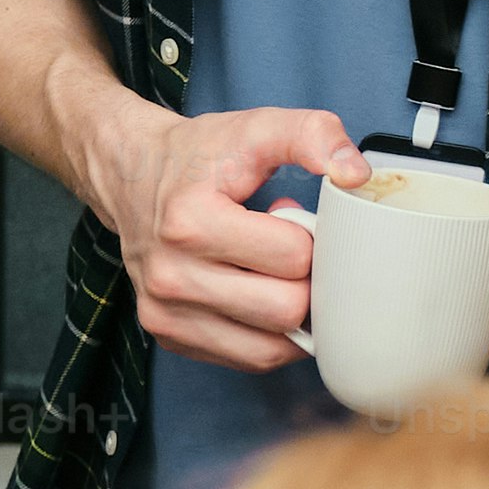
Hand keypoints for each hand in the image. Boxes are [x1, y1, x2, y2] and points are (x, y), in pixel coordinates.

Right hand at [70, 98, 365, 371]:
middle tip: (287, 252)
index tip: (291, 221)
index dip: (308, 238)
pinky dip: (268, 335)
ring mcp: (164, 314)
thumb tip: (357, 175)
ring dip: (288, 313)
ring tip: (272, 275)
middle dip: (302, 281)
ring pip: (272, 348)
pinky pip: (248, 359)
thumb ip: (311, 134)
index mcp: (189, 222)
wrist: (130, 176)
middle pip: (286, 310)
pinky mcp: (166, 337)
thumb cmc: (197, 157)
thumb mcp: (253, 128)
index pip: (294, 257)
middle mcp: (169, 275)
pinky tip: (259, 298)